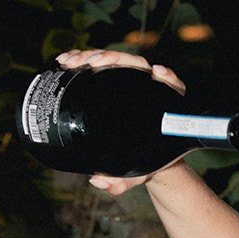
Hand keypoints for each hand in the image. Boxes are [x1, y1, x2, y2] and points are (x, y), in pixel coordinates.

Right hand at [56, 49, 185, 194]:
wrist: (143, 158)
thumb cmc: (145, 165)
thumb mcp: (136, 175)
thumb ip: (121, 182)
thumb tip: (98, 181)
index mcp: (164, 107)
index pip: (172, 86)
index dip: (168, 77)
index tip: (157, 73)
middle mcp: (150, 89)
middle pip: (136, 65)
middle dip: (114, 59)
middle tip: (93, 64)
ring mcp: (132, 82)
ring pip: (115, 61)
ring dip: (92, 55)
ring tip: (71, 61)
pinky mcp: (116, 81)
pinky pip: (101, 64)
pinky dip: (83, 59)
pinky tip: (65, 60)